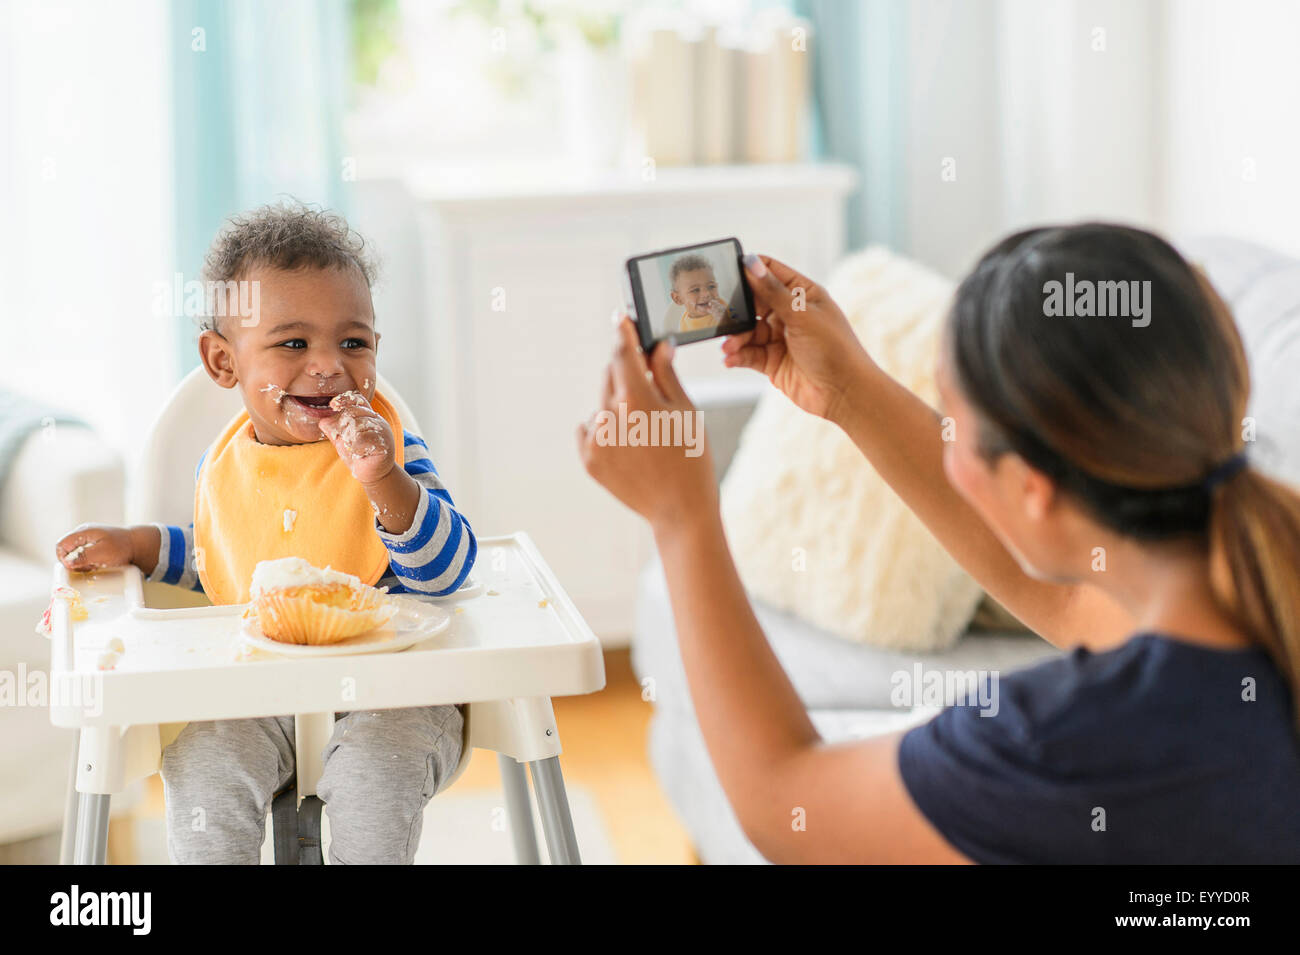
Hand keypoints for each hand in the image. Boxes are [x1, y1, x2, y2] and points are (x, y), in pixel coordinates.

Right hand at [56, 524, 134, 571]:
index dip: (63, 557)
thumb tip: (67, 562)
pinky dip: (87, 561)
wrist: (137, 544)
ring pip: (74, 553)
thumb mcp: (102, 553)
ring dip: (81, 562)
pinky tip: (97, 563)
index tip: (74, 566)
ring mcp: (88, 538)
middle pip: (66, 549)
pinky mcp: (93, 544)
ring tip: (95, 564)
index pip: (61, 544)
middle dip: (73, 561)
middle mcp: (83, 533)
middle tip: (87, 567)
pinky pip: (83, 554)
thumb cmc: (122, 547)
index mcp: (83, 532)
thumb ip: (84, 557)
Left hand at [319, 391, 395, 486]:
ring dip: (349, 438)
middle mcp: (378, 421)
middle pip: (353, 412)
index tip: (333, 405)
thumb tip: (323, 420)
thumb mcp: (342, 440)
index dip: (345, 400)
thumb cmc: (358, 455)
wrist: (371, 474)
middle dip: (343, 426)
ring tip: (354, 448)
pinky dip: (355, 447)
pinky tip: (359, 453)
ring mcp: (383, 431)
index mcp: (369, 416)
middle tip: (346, 440)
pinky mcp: (384, 444)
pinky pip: (362, 439)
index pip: (358, 400)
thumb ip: (334, 429)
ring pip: (357, 425)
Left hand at [578, 317, 717, 531]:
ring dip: (618, 404)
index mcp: (636, 399)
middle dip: (628, 373)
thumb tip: (658, 346)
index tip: (621, 318)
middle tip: (651, 388)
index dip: (623, 332)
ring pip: (602, 403)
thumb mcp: (686, 411)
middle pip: (611, 376)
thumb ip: (667, 375)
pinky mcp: (588, 458)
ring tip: (646, 431)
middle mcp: (609, 416)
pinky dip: (604, 428)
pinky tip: (629, 444)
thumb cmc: (691, 459)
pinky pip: (589, 428)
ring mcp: (595, 439)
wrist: (679, 511)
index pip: (622, 352)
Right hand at [723, 255, 871, 423]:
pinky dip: (738, 355)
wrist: (845, 393)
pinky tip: (730, 359)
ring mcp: (781, 338)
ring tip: (728, 346)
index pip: (771, 272)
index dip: (750, 269)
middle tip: (720, 315)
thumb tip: (751, 263)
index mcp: (802, 294)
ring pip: (748, 331)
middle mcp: (790, 314)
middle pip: (754, 303)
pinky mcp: (773, 361)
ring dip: (736, 338)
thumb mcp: (802, 315)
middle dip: (737, 310)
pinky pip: (749, 354)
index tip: (727, 271)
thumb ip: (773, 292)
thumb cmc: (835, 349)